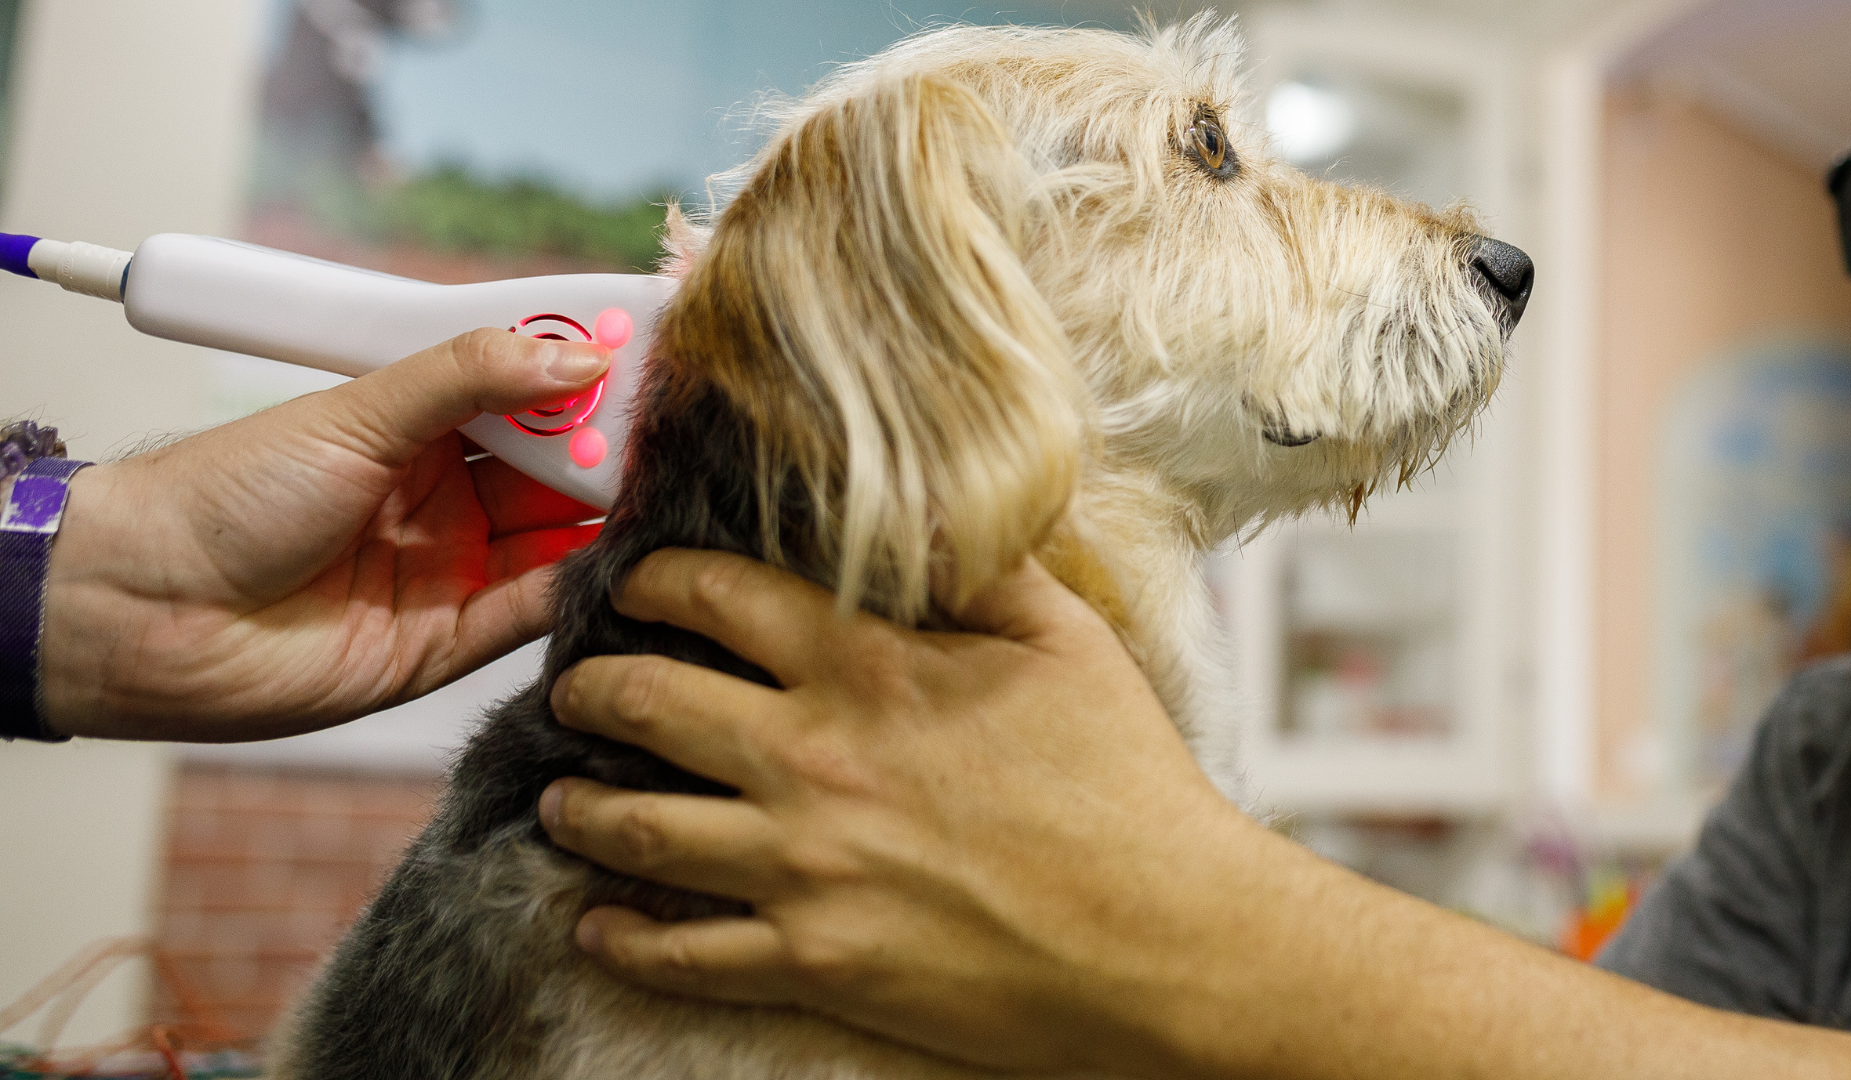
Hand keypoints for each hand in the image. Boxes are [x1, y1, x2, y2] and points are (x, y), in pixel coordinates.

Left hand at [41, 328, 608, 741]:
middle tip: (665, 424)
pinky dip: (579, 583)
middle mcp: (442, 495)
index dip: (582, 374)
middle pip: (554, 465)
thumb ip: (471, 378)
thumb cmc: (226, 494)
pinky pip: (533, 610)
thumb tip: (573, 357)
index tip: (646, 353)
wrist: (145, 608)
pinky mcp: (447, 643)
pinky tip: (619, 553)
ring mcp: (450, 568)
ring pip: (557, 535)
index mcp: (416, 427)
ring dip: (607, 511)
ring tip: (663, 481)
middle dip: (609, 443)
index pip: (524, 392)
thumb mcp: (358, 410)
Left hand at [539, 549, 1275, 1076]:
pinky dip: (624, 940)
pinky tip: (595, 928)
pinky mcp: (814, 960)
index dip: (656, 579)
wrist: (1164, 937)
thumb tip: (929, 514)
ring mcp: (804, 866)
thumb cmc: (1127, 788)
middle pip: (649, 703)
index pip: (719, 597)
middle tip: (573, 688)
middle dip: (588, 687)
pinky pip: (684, 953)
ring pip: (640, 828)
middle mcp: (813, 758)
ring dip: (580, 809)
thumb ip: (983, 568)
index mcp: (869, 668)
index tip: (635, 584)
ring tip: (560, 802)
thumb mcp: (1069, 643)